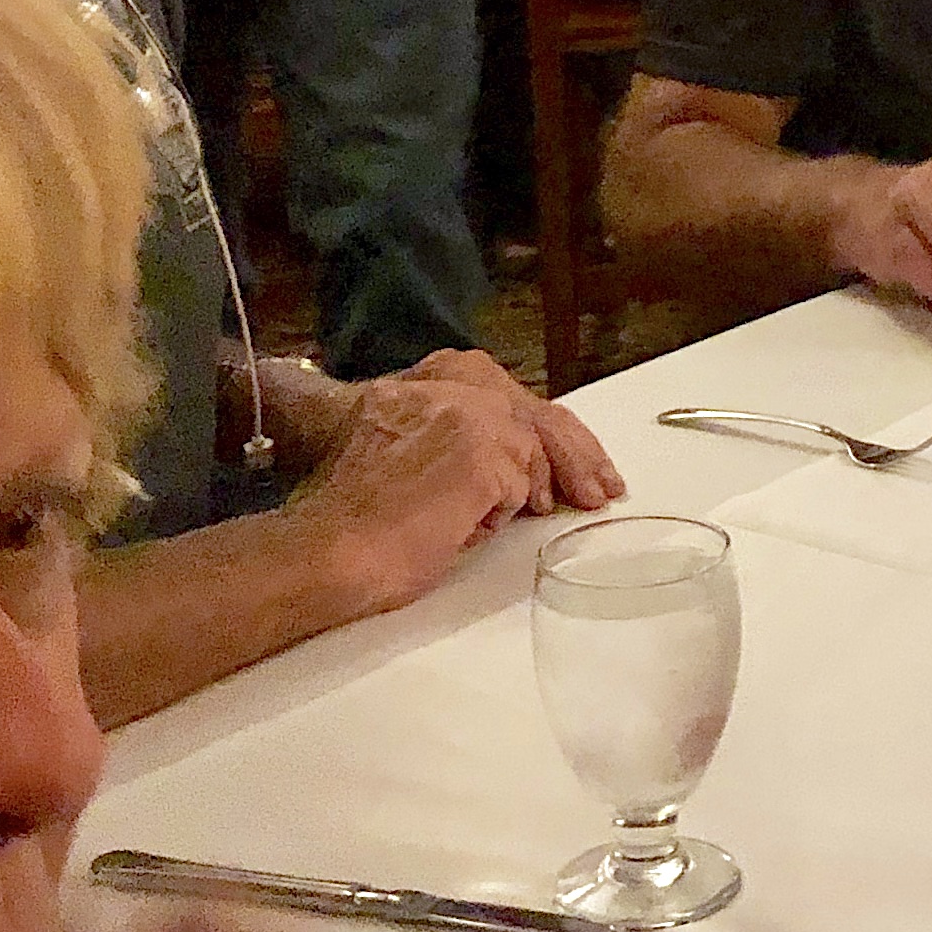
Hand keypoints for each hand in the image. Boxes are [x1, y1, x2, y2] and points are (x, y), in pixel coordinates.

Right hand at [276, 350, 576, 618]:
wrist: (329, 550)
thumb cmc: (351, 521)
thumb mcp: (394, 453)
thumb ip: (443, 440)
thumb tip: (505, 467)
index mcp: (420, 381)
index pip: (499, 393)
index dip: (537, 428)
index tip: (562, 456)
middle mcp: (447, 385)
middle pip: (531, 411)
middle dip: (572, 449)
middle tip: (601, 483)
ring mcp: (469, 416)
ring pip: (533, 446)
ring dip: (551, 481)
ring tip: (580, 502)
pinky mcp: (484, 455)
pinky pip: (520, 488)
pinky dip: (506, 514)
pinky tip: (486, 527)